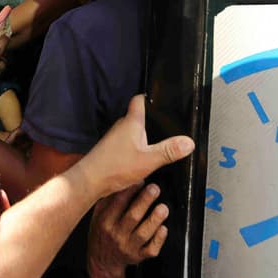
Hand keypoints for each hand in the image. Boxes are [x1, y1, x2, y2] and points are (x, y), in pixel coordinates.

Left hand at [74, 95, 193, 198]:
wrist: (90, 181)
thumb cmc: (113, 167)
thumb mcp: (149, 160)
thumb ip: (169, 151)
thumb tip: (187, 142)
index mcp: (131, 122)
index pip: (139, 100)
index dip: (149, 97)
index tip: (159, 97)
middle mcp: (121, 127)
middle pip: (138, 116)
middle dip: (151, 120)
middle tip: (165, 124)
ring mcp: (115, 138)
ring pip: (132, 131)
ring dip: (143, 136)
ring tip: (157, 143)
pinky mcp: (112, 150)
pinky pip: (127, 144)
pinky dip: (136, 148)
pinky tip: (142, 159)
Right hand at [88, 183, 169, 274]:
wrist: (102, 261)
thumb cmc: (101, 233)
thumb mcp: (97, 216)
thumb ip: (108, 200)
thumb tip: (123, 180)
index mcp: (105, 222)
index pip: (118, 204)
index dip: (130, 190)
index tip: (140, 180)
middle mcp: (116, 235)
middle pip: (132, 217)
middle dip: (145, 201)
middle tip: (155, 188)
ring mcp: (128, 247)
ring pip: (143, 233)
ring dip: (155, 220)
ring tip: (163, 207)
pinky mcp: (138, 256)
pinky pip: (150, 249)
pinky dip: (158, 239)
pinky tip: (163, 228)